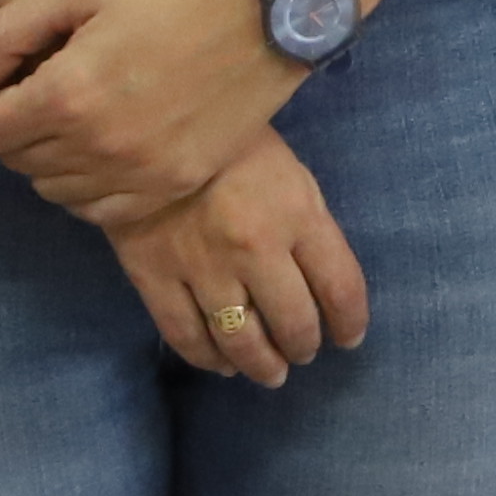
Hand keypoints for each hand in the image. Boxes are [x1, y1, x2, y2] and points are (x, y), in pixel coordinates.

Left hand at [0, 0, 297, 232]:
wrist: (271, 9)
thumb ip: (9, 33)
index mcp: (67, 95)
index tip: (3, 83)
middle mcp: (96, 148)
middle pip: (17, 162)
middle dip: (16, 126)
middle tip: (46, 89)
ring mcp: (138, 175)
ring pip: (56, 191)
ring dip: (51, 158)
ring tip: (80, 115)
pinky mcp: (174, 185)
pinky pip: (103, 211)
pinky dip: (91, 186)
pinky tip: (109, 148)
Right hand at [113, 131, 370, 387]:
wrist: (145, 124)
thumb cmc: (232, 142)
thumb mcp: (289, 170)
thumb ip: (308, 224)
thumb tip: (323, 283)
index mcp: (296, 213)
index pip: (340, 287)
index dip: (350, 322)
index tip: (350, 337)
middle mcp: (255, 248)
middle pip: (294, 323)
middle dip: (304, 345)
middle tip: (303, 351)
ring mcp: (203, 268)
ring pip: (242, 342)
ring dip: (263, 365)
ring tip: (271, 371)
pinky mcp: (156, 278)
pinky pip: (187, 337)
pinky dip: (209, 359)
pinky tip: (223, 364)